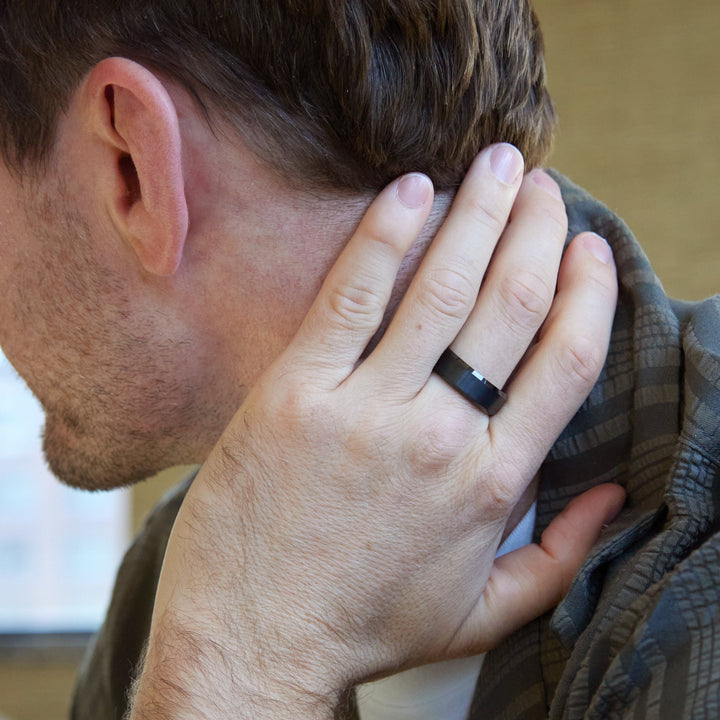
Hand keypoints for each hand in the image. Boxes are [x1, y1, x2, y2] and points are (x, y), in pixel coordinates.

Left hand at [131, 145, 622, 718]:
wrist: (254, 638)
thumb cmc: (365, 624)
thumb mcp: (481, 615)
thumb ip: (560, 559)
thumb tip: (612, 498)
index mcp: (490, 483)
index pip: (565, 362)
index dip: (587, 293)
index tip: (588, 249)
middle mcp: (438, 435)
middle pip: (510, 306)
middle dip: (535, 231)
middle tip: (541, 185)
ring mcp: (364, 407)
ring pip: (441, 287)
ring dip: (477, 214)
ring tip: (498, 164)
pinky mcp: (295, 390)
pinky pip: (350, 294)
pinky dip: (384, 235)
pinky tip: (410, 191)